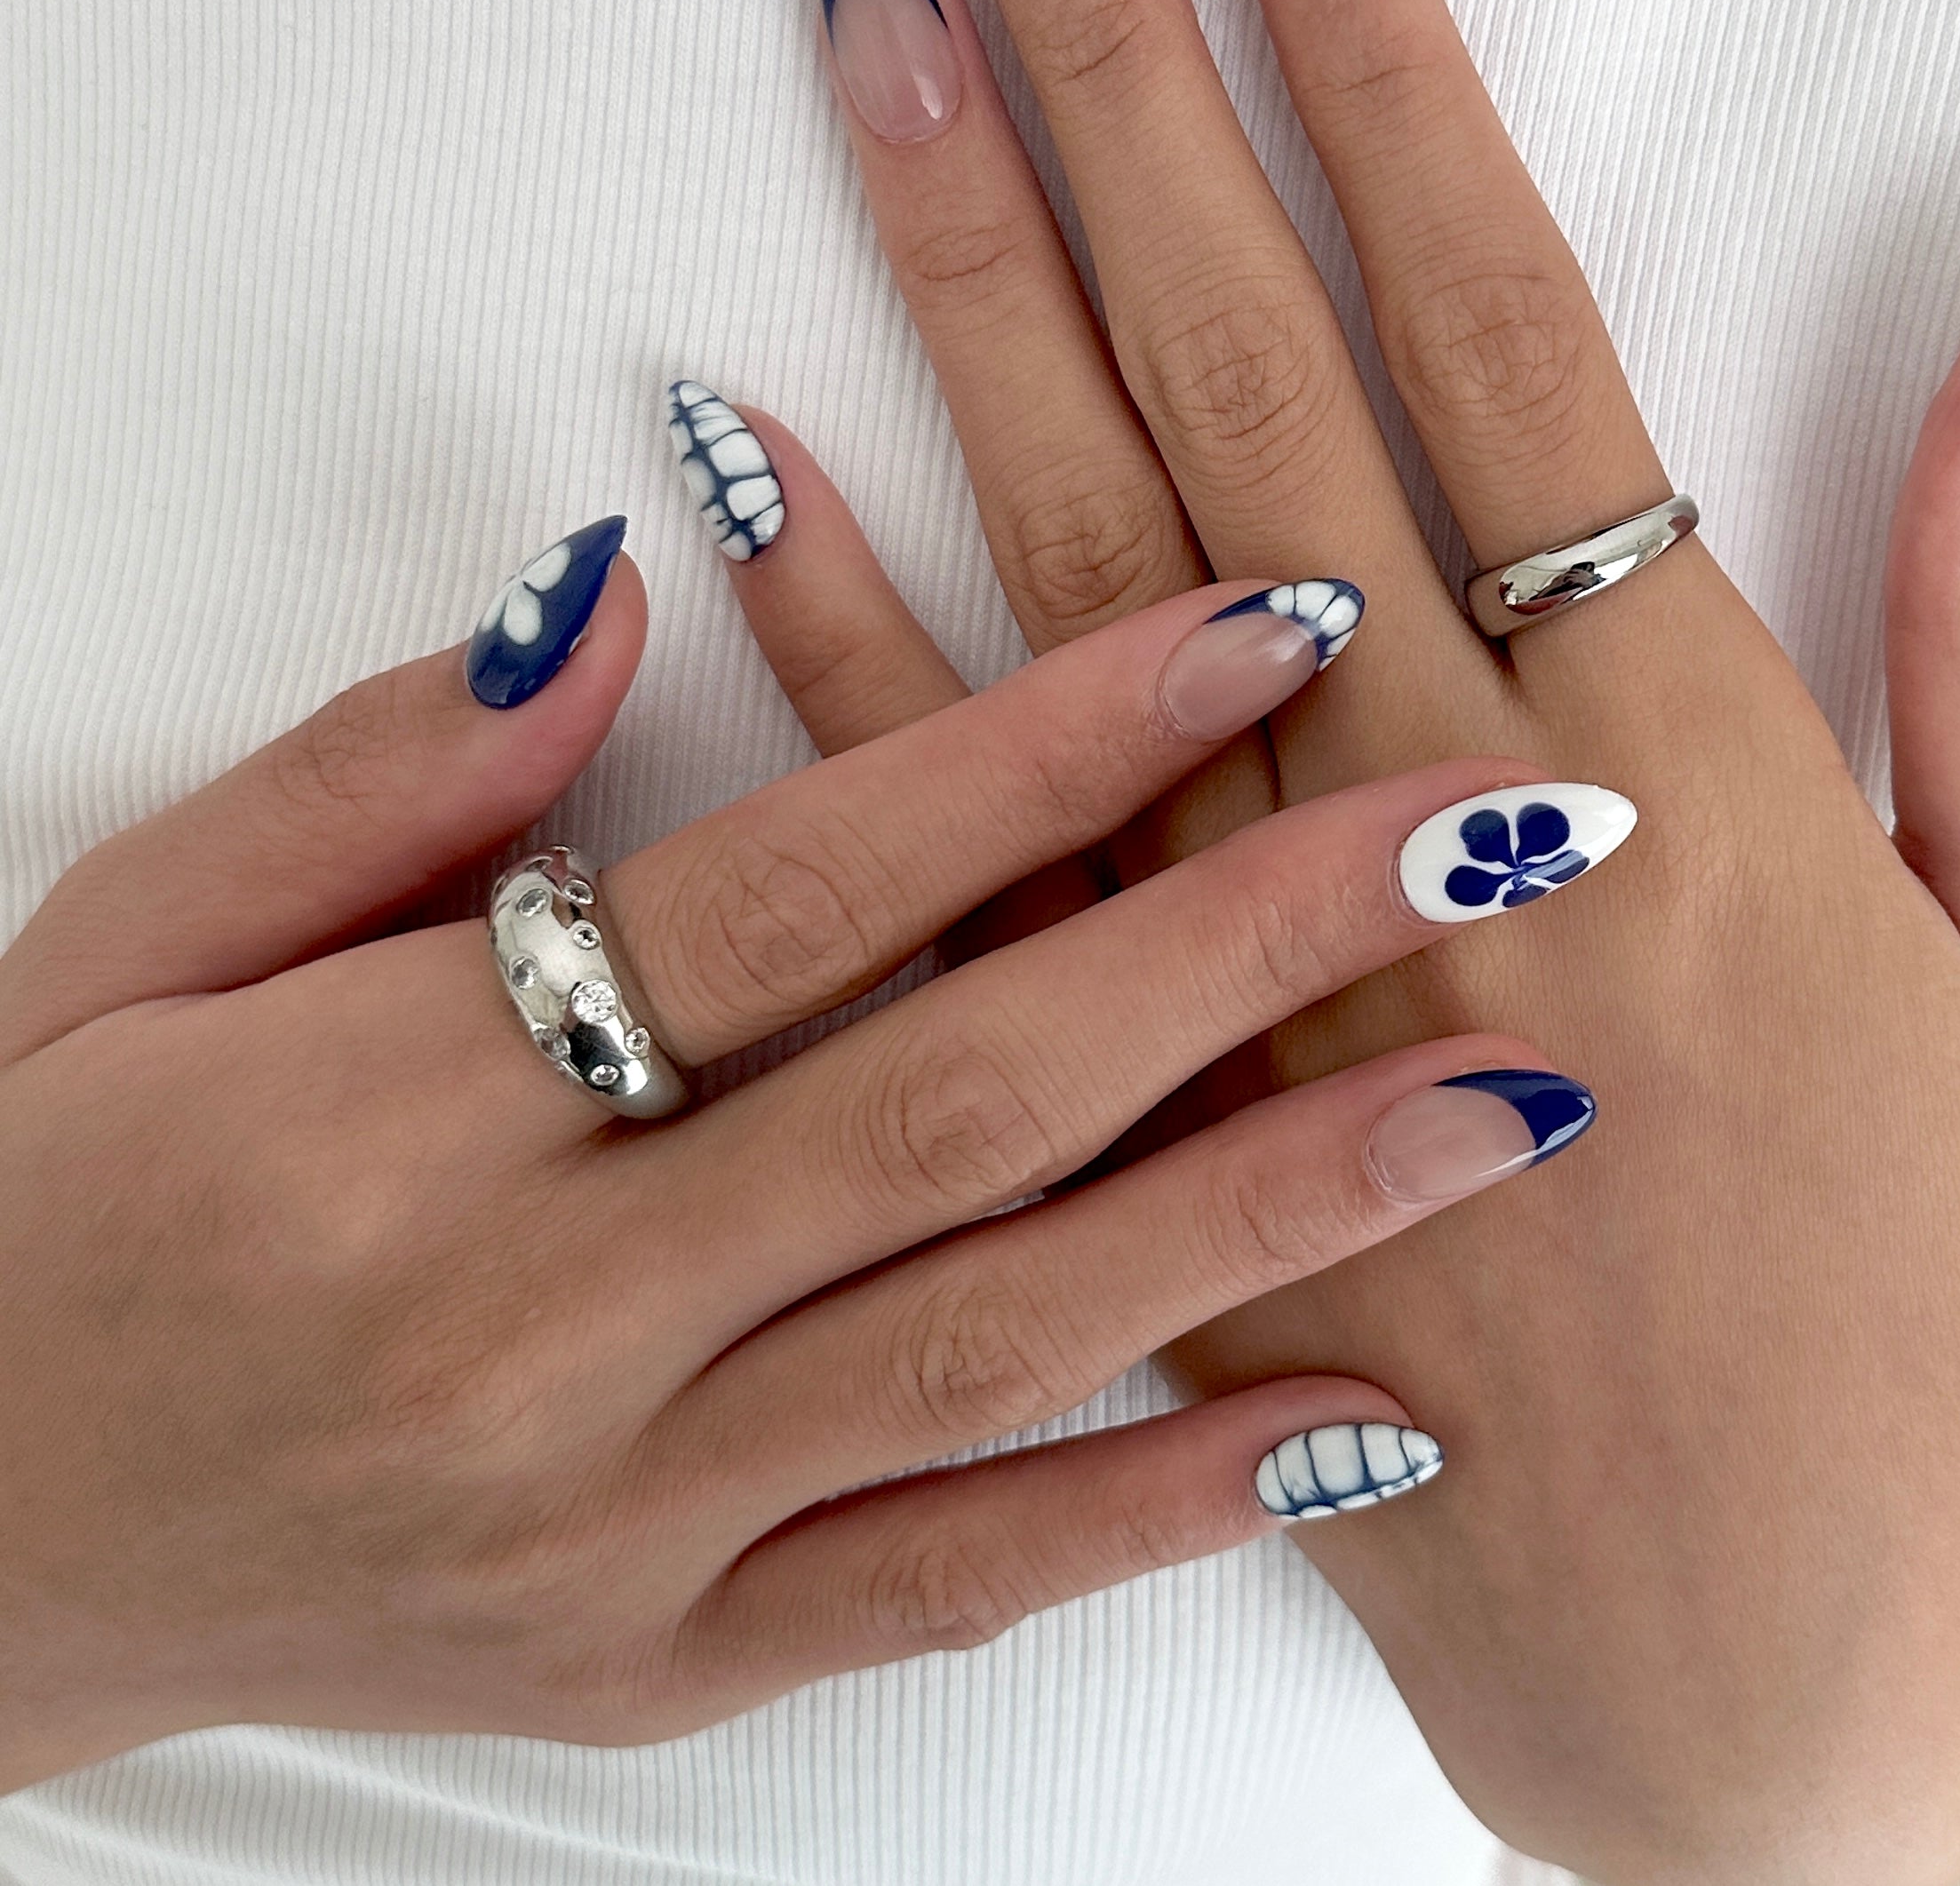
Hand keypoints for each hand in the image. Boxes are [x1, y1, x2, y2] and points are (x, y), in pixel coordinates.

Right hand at [0, 511, 1610, 1790]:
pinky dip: (1161, 1509)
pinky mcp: (658, 1665)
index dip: (1052, 743)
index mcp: (393, 1114)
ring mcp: (612, 1530)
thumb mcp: (124, 934)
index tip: (1269, 620)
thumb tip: (616, 590)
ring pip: (1002, 1340)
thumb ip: (383, 771)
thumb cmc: (35, 1201)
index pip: (800, 888)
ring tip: (1515, 1094)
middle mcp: (532, 1331)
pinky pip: (944, 1584)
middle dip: (1253, 945)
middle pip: (962, 1096)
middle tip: (1499, 829)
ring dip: (1283, 1209)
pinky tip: (1362, 1421)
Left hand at [786, 0, 1959, 1877]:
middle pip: (1248, 385)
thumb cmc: (1913, 1300)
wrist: (1736, 1658)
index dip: (1390, 85)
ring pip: (1071, 562)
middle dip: (1130, 85)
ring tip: (876, 26)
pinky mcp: (1118, 1102)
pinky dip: (830, 633)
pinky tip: (723, 438)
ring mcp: (1240, 971)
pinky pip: (941, 846)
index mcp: (1680, 786)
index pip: (1505, 345)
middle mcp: (1432, 842)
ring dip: (964, 274)